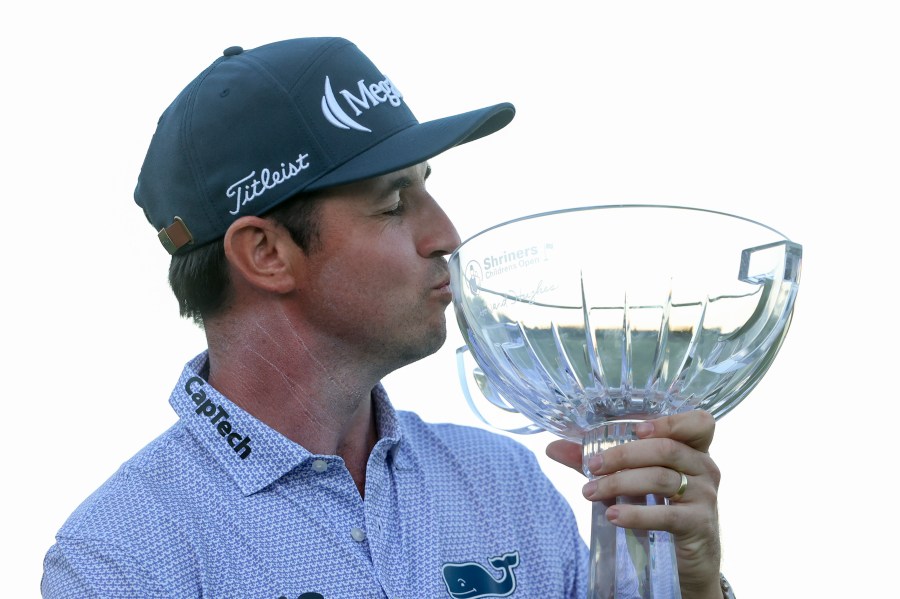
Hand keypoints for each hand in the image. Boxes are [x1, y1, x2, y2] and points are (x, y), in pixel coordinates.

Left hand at [546, 410, 722, 598]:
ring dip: (620, 483)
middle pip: (665, 449)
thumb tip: (553, 447)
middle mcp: (705, 468)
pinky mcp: (698, 525)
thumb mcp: (636, 479)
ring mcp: (705, 497)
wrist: (690, 558)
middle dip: (623, 455)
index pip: (698, 423)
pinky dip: (636, 514)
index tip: (636, 429)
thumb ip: (600, 461)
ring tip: (590, 492)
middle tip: (593, 466)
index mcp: (694, 450)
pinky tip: (612, 515)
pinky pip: (666, 515)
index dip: (669, 422)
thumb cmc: (662, 508)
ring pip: (661, 479)